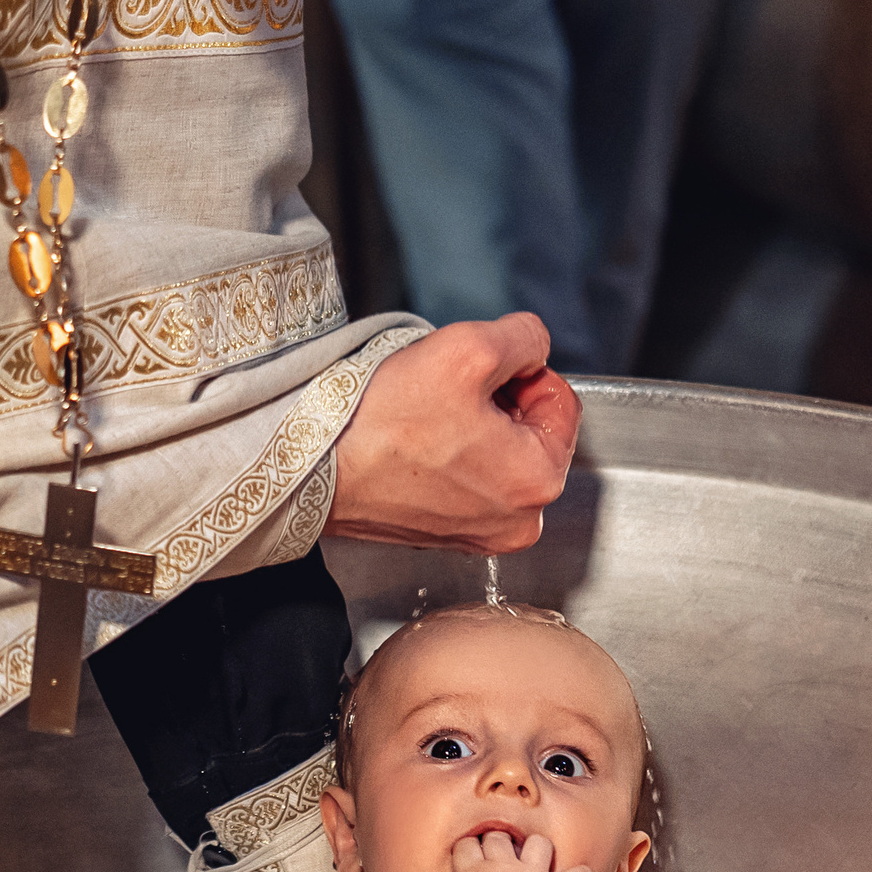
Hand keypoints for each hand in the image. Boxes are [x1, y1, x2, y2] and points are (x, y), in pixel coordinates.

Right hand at [328, 314, 581, 553]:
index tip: (478, 374)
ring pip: (497, 452)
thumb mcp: (469, 348)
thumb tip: (534, 345)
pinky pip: (465, 477)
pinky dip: (447, 453)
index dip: (521, 371)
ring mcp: (480, 533)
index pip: (561, 400)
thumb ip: (524, 337)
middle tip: (447, 394)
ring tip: (426, 419)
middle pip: (530, 430)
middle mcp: (518, 521)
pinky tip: (414, 442)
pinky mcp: (444, 534)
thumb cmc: (384, 422)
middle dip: (497, 401)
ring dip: (471, 424)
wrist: (311, 468)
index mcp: (540, 481)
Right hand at [423, 831, 596, 871]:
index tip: (471, 859)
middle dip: (498, 842)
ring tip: (537, 859)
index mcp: (475, 871)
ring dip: (538, 848)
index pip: (467, 845)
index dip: (468, 850)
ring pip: (539, 843)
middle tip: (501, 858)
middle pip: (499, 838)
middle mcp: (505, 867)